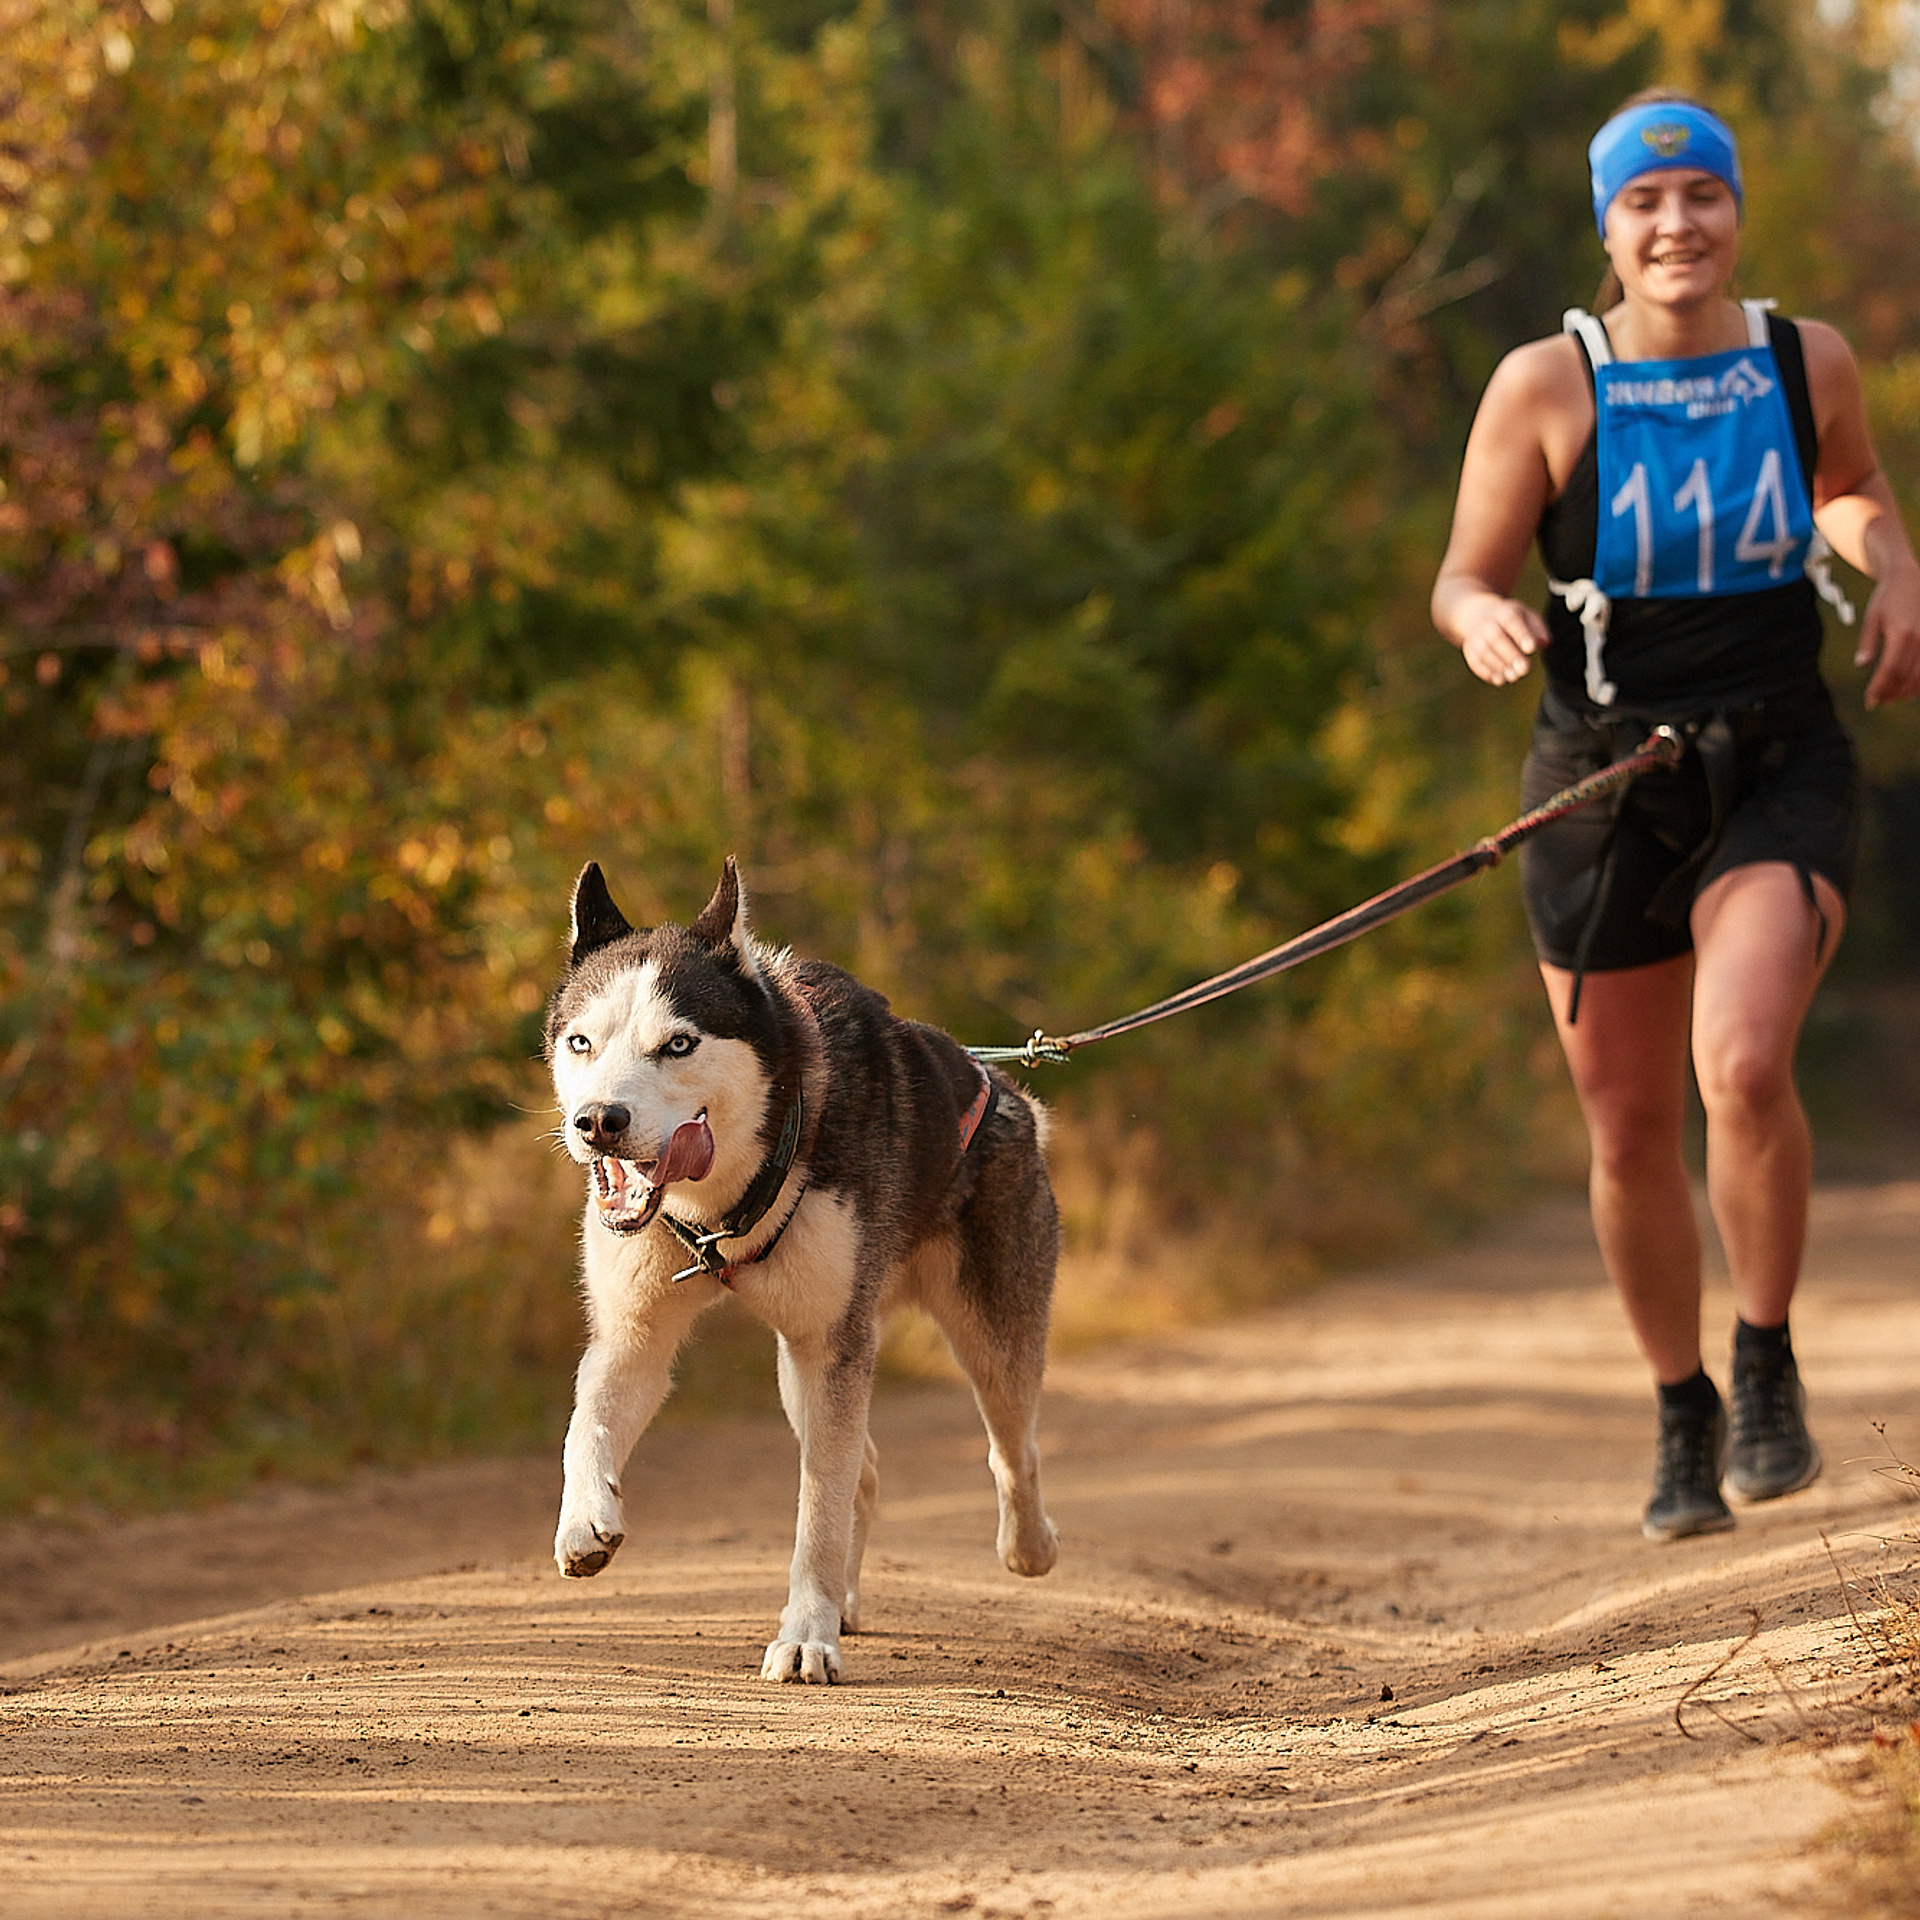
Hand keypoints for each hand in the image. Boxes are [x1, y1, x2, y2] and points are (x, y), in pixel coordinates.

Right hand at [1454, 591, 1547, 687]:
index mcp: (1504, 612)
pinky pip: (1475, 662)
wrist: (1478, 615)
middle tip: (1524, 670)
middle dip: (1510, 655)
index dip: (1521, 635)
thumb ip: (1538, 628)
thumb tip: (1544, 643)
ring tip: (1513, 677)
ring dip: (1499, 666)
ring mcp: (1475, 636)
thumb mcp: (1526, 616)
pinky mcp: (1469, 650)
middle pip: (1496, 638)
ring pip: (1484, 652)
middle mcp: (1487, 623)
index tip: (1531, 649)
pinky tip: (1500, 680)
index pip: (1512, 621)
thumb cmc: (1511, 619)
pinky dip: (1487, 672)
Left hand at [1857, 561, 1919, 708]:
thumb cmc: (1887, 598)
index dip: (1879, 689)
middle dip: (1892, 693)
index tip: (1869, 702)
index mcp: (1902, 634)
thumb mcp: (1872, 617)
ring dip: (1907, 690)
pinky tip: (1909, 687)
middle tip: (1878, 702)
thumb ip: (1868, 642)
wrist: (1909, 578)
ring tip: (1891, 698)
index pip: (1890, 670)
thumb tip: (1861, 664)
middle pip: (1907, 676)